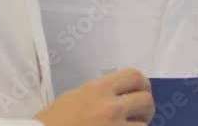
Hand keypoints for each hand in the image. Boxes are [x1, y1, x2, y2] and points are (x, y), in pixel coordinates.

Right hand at [35, 68, 154, 125]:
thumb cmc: (52, 121)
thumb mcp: (74, 97)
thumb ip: (99, 93)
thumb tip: (121, 93)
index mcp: (98, 89)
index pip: (134, 76)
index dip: (142, 84)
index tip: (141, 91)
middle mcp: (110, 106)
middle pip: (146, 99)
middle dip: (145, 108)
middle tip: (139, 116)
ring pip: (143, 125)